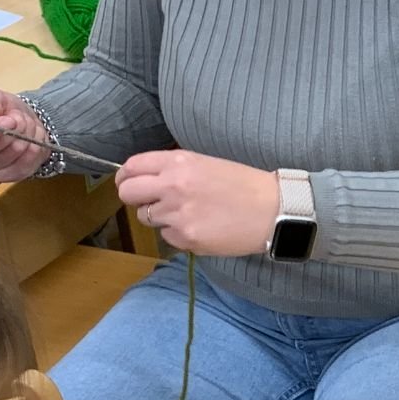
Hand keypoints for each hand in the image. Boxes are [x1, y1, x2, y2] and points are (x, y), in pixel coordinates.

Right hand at [0, 87, 49, 180]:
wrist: (17, 123)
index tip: (8, 120)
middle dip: (12, 130)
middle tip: (19, 119)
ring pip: (10, 155)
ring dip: (24, 137)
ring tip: (25, 125)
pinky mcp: (4, 177)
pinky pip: (23, 165)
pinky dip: (33, 149)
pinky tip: (31, 140)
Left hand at [115, 151, 280, 257]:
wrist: (273, 210)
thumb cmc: (244, 185)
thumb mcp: (206, 163)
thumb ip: (174, 169)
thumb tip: (146, 180)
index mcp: (178, 162)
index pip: (132, 167)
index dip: (125, 177)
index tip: (128, 183)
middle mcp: (172, 186)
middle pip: (127, 193)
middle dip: (133, 198)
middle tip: (148, 202)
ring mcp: (177, 214)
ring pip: (146, 217)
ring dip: (159, 217)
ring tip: (186, 214)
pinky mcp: (186, 237)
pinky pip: (167, 236)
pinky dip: (179, 234)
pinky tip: (201, 227)